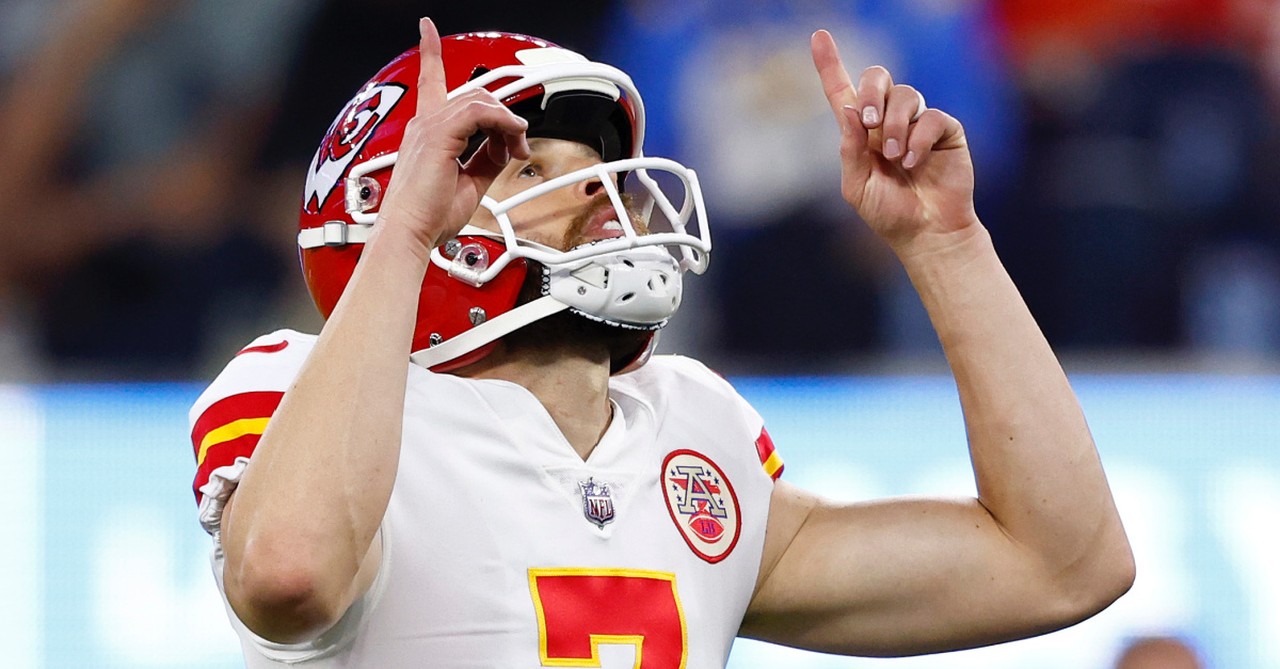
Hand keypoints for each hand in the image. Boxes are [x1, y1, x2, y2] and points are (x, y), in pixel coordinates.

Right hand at [375, 18, 531, 255]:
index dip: (430, 53)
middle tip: (519, 144)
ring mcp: (429, 127)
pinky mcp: (438, 135)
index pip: (430, 83)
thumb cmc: (428, 216)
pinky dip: (503, 124)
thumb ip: (487, 159)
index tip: (428, 30)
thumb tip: (505, 148)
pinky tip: (513, 140)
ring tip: (518, 145)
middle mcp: (424, 124)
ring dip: (507, 122)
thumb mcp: (470, 183)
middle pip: (472, 95)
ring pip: (479, 100)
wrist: (409, 234)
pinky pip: (480, 113)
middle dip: (502, 115)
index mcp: (426, 133)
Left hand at [810, 30, 977, 255]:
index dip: (830, 64)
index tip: (819, 36)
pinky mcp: (945, 130)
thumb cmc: (889, 213)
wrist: (926, 233)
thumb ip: (850, 149)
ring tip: (895, 158)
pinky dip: (919, 140)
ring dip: (895, 126)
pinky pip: (931, 117)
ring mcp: (917, 123)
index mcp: (861, 133)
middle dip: (872, 92)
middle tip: (869, 123)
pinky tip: (914, 162)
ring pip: (906, 96)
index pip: (843, 91)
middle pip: (879, 78)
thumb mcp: (857, 186)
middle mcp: (888, 121)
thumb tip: (849, 110)